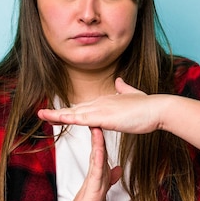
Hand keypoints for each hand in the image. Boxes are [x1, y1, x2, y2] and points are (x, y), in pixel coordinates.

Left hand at [37, 78, 165, 133]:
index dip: (69, 111)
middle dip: (57, 112)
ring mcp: (102, 109)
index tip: (57, 114)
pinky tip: (60, 119)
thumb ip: (124, 88)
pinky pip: (84, 119)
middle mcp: (100, 103)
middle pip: (74, 108)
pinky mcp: (106, 117)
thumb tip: (119, 81)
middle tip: (41, 114)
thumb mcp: (132, 95)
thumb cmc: (148, 106)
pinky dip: (70, 118)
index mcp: (105, 101)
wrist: (158, 108)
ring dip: (57, 115)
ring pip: (75, 112)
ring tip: (42, 115)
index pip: (82, 107)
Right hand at [58, 127, 122, 200]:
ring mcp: (92, 182)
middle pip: (98, 151)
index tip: (107, 123)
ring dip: (97, 143)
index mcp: (97, 175)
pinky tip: (99, 150)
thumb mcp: (102, 192)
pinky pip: (96, 173)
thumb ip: (109, 179)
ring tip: (97, 127)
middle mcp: (94, 175)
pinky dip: (98, 160)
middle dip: (99, 134)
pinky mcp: (91, 191)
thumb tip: (117, 168)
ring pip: (96, 159)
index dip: (105, 137)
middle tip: (99, 117)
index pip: (102, 152)